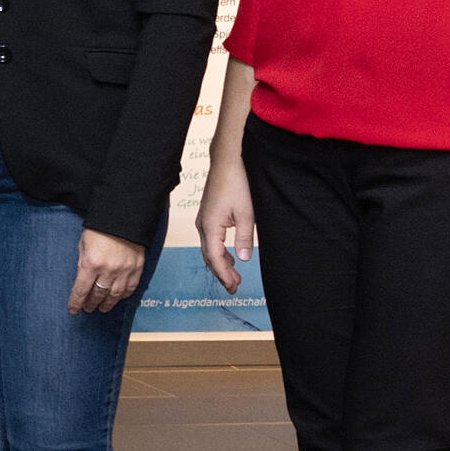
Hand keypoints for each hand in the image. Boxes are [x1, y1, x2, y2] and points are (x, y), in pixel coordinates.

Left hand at [68, 228, 147, 314]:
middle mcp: (109, 270)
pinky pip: (131, 288)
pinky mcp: (137, 268)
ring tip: (102, 308)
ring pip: (115, 295)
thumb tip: (83, 280)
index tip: (73, 310)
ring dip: (107, 303)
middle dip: (91, 304)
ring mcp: (125, 271)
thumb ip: (83, 264)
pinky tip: (118, 298)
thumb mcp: (83, 245)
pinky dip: (123, 296)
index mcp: (92, 263)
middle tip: (88, 308)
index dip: (76, 302)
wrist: (123, 218)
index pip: (81, 290)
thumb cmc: (100, 229)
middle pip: (98, 294)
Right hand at [196, 161, 256, 294]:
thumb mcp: (246, 214)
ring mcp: (203, 220)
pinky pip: (211, 240)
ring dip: (221, 263)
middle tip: (234, 288)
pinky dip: (219, 252)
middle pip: (209, 257)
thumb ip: (244, 238)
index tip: (233, 287)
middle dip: (221, 273)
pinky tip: (230, 256)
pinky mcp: (208, 215)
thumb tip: (244, 260)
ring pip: (209, 249)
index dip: (224, 274)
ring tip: (234, 276)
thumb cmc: (236, 184)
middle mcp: (202, 225)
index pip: (215, 258)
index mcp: (210, 227)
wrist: (227, 162)